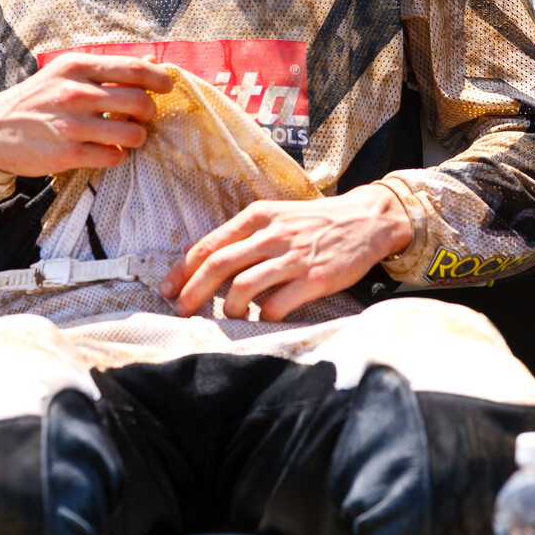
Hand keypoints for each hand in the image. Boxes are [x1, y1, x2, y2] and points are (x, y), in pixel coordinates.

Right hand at [0, 53, 172, 177]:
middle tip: (142, 116)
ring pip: (132, 134)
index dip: (159, 78)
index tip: (166, 86)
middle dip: (149, 112)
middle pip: (139, 102)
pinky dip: (117, 156)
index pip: (133, 68)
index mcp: (76, 67)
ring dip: (137, 137)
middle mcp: (75, 93)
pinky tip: (107, 151)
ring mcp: (72, 125)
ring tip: (126, 136)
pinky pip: (113, 157)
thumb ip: (107, 69)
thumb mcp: (66, 73)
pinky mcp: (68, 154)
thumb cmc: (36, 99)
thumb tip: (151, 60)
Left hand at [158, 184, 412, 320]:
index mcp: (257, 217)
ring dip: (229, 308)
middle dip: (194, 292)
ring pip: (244, 286)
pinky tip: (264, 317)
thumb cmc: (313, 222)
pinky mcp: (314, 279)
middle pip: (219, 265)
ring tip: (230, 316)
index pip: (209, 245)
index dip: (183, 270)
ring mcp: (293, 258)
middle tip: (182, 311)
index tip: (168, 289)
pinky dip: (263, 316)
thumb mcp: (274, 217)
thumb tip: (194, 254)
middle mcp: (271, 235)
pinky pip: (276, 305)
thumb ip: (238, 235)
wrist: (366, 220)